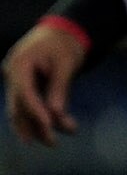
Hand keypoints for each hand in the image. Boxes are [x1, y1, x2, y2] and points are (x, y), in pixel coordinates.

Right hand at [4, 19, 87, 144]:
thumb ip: (59, 88)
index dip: (36, 112)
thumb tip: (55, 113)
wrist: (62, 31)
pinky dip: (37, 117)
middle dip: (35, 125)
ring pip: (20, 108)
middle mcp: (11, 73)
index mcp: (19, 63)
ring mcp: (14, 80)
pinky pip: (26, 104)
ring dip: (36, 125)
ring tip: (54, 141)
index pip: (25, 93)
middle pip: (19, 105)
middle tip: (53, 143)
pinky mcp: (22, 85)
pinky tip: (49, 129)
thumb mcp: (66, 64)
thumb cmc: (65, 44)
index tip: (49, 126)